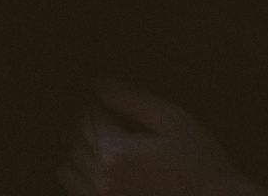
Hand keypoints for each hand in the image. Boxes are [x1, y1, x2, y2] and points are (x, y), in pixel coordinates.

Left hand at [56, 79, 252, 195]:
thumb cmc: (199, 160)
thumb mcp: (171, 120)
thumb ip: (131, 100)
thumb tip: (99, 82)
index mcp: (116, 151)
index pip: (88, 115)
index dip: (93, 100)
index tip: (100, 93)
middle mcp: (102, 178)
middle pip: (74, 139)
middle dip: (84, 120)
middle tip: (100, 110)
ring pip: (67, 166)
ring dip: (77, 147)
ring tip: (99, 136)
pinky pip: (74, 187)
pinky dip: (78, 172)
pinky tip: (100, 161)